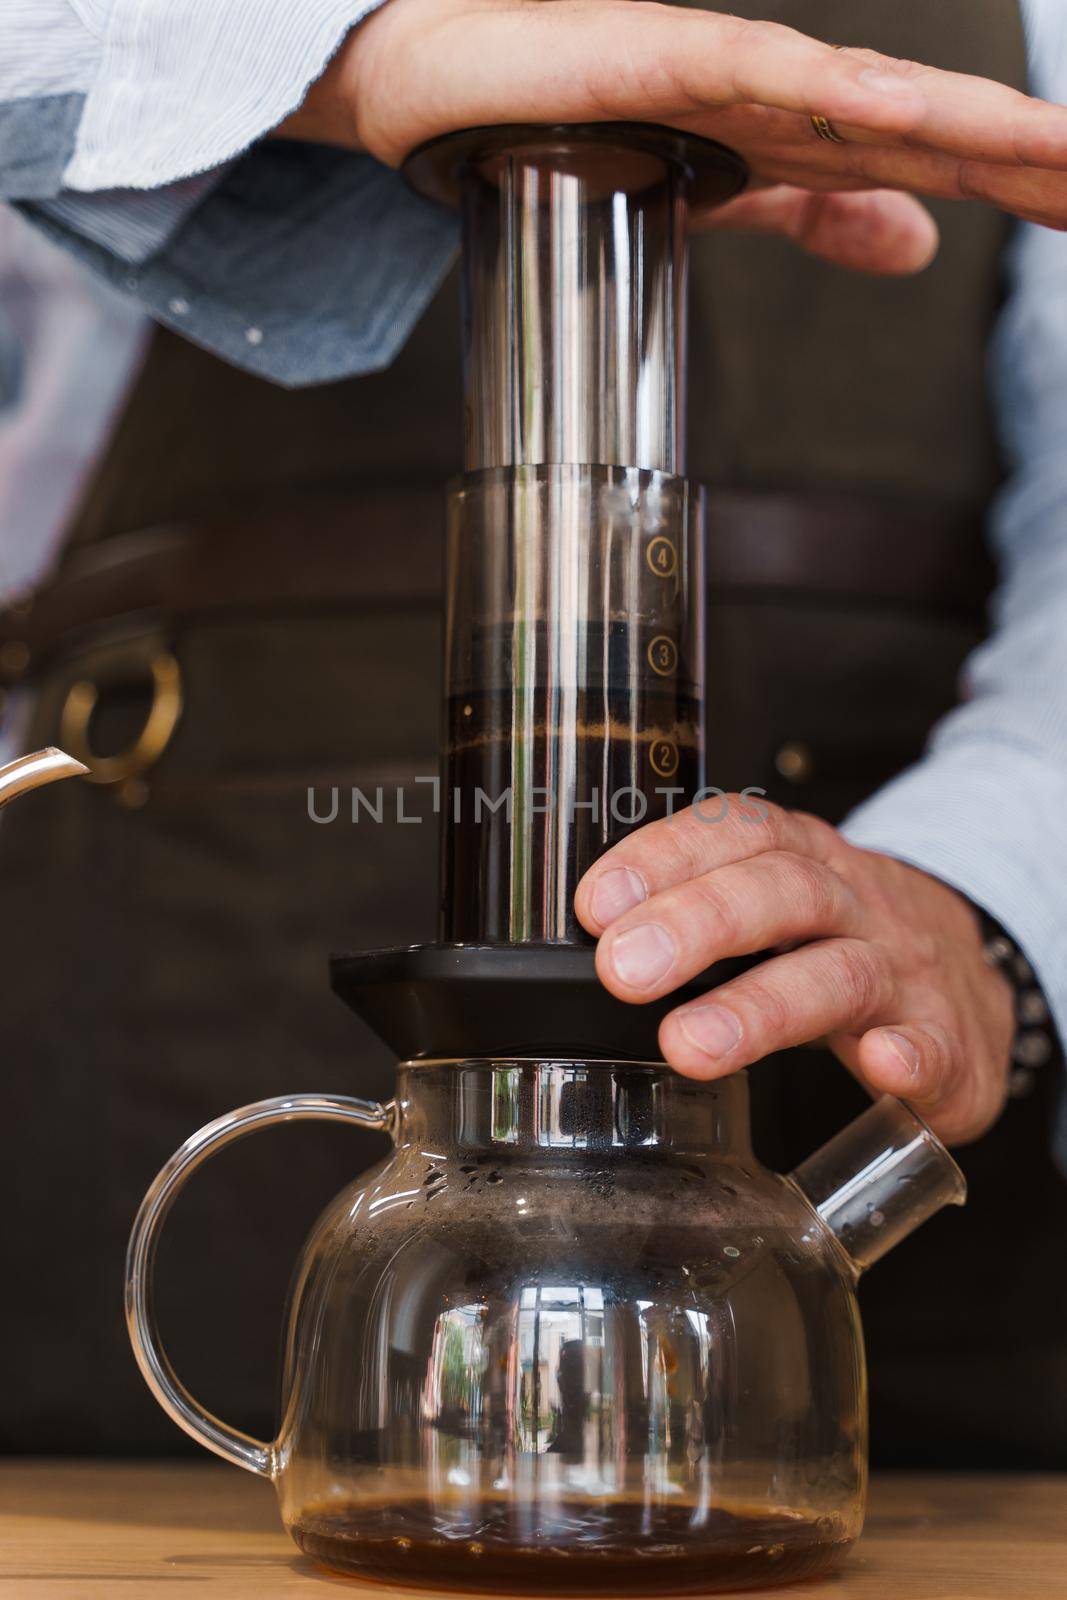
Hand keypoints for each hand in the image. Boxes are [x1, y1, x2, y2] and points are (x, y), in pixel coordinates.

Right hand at [280, 0, 1066, 274]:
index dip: (1023, 183)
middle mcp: (782, 94)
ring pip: (868, 100)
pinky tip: (906, 115)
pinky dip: (832, 95)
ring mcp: (722, 70)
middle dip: (1029, 159)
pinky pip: (756, 76)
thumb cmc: (572, 118)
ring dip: (970, 126)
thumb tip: (919, 250)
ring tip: (1062, 155)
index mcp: (803, 132)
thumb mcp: (723, 191)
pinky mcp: (653, 56)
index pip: (937, 161)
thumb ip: (817, 212)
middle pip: (932, 130)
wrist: (436, 76)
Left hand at [574, 797, 1014, 1143]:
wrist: (971, 984)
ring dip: (761, 1007)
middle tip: (622, 971)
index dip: (665, 857)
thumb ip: (698, 912)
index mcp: (804, 862)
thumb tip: (590, 939)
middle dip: (697, 924)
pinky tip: (881, 1067)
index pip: (736, 832)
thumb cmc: (843, 942)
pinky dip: (909, 1058)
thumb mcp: (777, 905)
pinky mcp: (950, 1045)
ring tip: (690, 1044)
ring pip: (840, 974)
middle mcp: (855, 905)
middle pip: (782, 892)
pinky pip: (934, 1046)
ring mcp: (905, 974)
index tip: (596, 904)